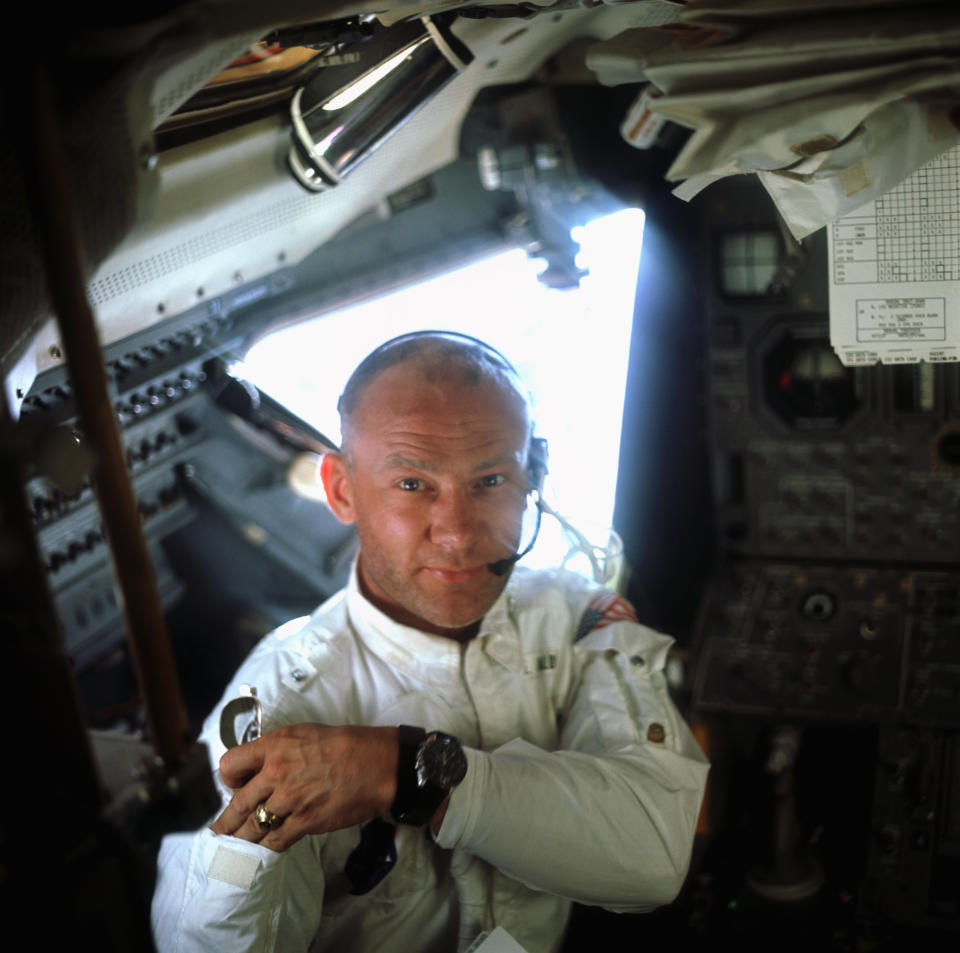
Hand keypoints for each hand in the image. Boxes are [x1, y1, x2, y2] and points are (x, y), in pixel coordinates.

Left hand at [210, 724, 398, 850]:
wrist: (377, 764)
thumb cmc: (345, 744)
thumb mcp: (304, 734)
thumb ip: (278, 750)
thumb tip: (261, 769)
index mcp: (274, 745)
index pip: (230, 765)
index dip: (229, 778)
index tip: (235, 786)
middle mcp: (276, 772)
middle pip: (238, 803)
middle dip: (225, 821)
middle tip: (218, 830)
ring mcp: (289, 799)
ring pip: (252, 826)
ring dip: (242, 839)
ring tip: (234, 847)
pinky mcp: (305, 821)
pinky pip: (275, 841)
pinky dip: (267, 846)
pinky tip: (264, 848)